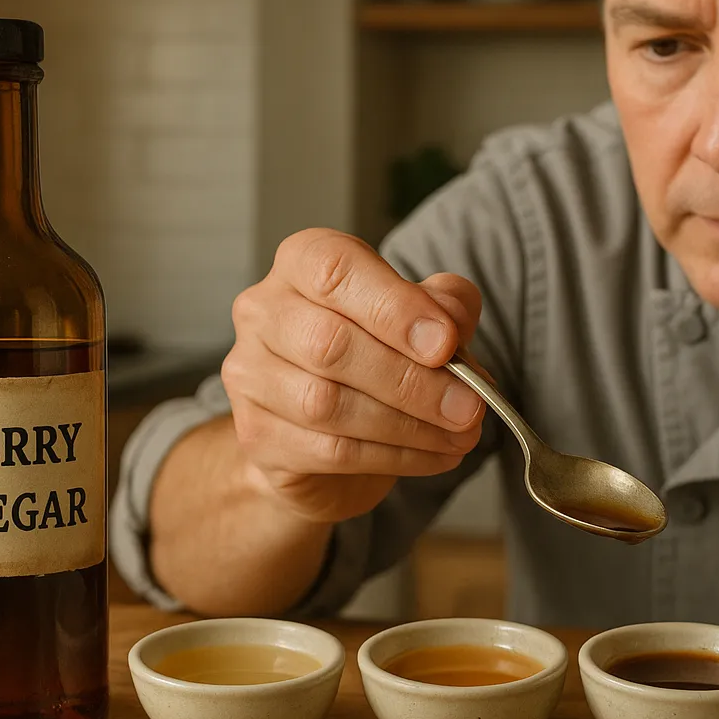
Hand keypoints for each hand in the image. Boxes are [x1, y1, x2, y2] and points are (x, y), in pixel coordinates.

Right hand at [222, 228, 486, 521]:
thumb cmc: (374, 356)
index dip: (394, 308)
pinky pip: (329, 451)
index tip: (447, 343)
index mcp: (302, 262)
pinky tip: (434, 456)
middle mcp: (263, 311)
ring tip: (460, 435)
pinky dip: (394, 457)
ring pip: (328, 405)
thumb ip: (445, 306)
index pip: (335, 270)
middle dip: (412, 380)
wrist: (320, 434)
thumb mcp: (422, 316)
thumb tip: (453, 323)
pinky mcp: (256, 435)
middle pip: (331, 344)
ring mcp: (250, 375)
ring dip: (409, 425)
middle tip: (469, 406)